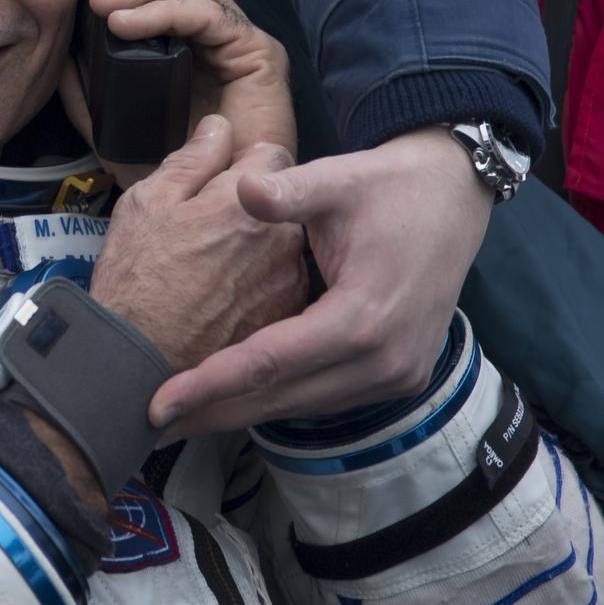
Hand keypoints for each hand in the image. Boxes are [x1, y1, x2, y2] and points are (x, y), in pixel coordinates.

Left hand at [60, 0, 294, 188]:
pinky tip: (127, 24)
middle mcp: (224, 35)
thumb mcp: (114, 126)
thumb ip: (90, 90)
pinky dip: (165, 11)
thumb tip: (60, 54)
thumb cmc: (172, 175)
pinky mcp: (260, 58)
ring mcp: (244, 43)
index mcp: (195, 42)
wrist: (209, 219)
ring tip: (103, 3)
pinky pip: (211, 14)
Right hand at [90, 115, 306, 375]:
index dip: (242, 165)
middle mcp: (280, 239)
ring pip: (283, 246)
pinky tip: (223, 301)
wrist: (138, 360)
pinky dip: (260, 287)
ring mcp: (286, 282)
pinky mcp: (285, 319)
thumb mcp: (145, 204)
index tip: (219, 185)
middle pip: (282, 203)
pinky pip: (280, 285)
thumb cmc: (135, 280)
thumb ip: (190, 160)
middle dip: (255, 209)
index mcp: (245, 201)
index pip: (271, 155)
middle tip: (209, 233)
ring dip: (260, 250)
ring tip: (212, 274)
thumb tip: (219, 127)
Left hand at [150, 126, 492, 433]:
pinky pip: (322, 398)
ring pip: (300, 405)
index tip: (156, 402)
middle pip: (280, 397)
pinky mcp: (395, 378)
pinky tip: (231, 399)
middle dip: (212, 411)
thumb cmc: (388, 187)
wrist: (454, 198)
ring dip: (240, 411)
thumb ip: (289, 191)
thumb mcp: (338, 179)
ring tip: (180, 418)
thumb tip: (244, 187)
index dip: (210, 382)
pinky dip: (275, 398)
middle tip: (149, 425)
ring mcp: (394, 376)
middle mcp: (383, 361)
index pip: (270, 361)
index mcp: (364, 316)